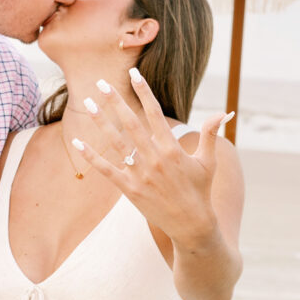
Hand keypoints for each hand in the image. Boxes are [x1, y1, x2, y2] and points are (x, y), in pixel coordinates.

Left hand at [77, 68, 232, 248]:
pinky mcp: (129, 190)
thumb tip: (222, 112)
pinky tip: (77, 142)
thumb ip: (210, 135)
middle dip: (115, 101)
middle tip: (100, 82)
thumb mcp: (209, 161)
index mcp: (172, 148)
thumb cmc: (201, 191)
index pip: (155, 113)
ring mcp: (140, 174)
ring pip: (116, 142)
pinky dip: (91, 156)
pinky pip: (106, 169)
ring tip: (88, 103)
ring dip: (101, 122)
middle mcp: (155, 159)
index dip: (144, 92)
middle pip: (131, 123)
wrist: (192, 226)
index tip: (133, 73)